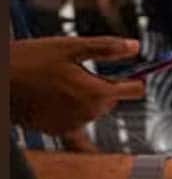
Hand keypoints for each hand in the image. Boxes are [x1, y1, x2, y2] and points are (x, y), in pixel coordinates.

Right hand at [10, 36, 143, 133]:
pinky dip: (74, 112)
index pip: (136, 90)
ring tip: (60, 83)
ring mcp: (76, 124)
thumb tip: (135, 47)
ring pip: (95, 108)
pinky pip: (79, 123)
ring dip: (86, 97)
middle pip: (112, 99)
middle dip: (102, 86)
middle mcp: (90, 113)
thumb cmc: (29, 61)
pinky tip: (58, 101)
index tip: (132, 72)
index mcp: (98, 92)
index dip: (135, 78)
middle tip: (78, 71)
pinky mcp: (61, 131)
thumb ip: (106, 48)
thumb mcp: (70, 47)